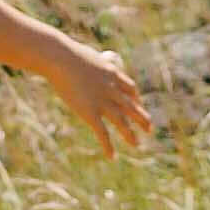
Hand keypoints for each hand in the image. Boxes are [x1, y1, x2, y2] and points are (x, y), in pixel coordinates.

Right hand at [43, 36, 150, 155]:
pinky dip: (108, 146)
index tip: (139, 105)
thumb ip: (92, 60)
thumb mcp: (85, 54)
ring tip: (137, 145)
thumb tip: (89, 56)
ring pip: (121, 121)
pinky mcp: (90, 113)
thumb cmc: (67, 53)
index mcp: (112, 73)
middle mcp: (112, 89)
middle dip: (141, 118)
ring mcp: (102, 102)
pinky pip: (102, 133)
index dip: (136, 99)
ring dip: (130, 134)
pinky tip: (112, 157)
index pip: (130, 88)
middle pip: (131, 106)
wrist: (60, 57)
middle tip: (150, 129)